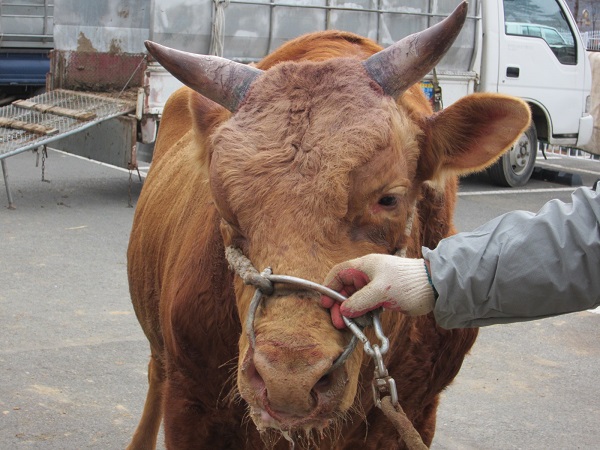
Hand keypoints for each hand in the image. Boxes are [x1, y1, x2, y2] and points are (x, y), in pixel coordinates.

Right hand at [320, 254, 435, 328]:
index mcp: (364, 266)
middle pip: (345, 289)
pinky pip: (367, 306)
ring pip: (356, 300)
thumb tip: (344, 311)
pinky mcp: (384, 298)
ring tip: (350, 326)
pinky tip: (363, 323)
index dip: (329, 287)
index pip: (339, 273)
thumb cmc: (407, 282)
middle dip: (340, 305)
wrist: (435, 287)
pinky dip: (363, 315)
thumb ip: (359, 301)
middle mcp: (368, 275)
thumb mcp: (380, 292)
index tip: (325, 304)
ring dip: (351, 312)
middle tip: (338, 322)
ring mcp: (376, 287)